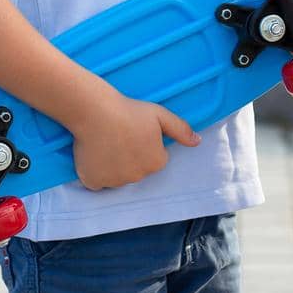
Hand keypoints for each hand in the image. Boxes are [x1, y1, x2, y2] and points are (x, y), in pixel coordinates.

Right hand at [72, 91, 199, 189]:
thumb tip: (198, 141)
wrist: (96, 111)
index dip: (146, 145)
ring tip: (106, 142)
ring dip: (114, 165)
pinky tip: (94, 153)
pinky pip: (97, 181)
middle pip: (137, 169)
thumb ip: (181, 130)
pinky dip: (96, 171)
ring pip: (117, 176)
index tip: (135, 132)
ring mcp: (115, 181)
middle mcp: (138, 177)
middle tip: (120, 136)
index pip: (155, 159)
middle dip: (131, 157)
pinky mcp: (94, 181)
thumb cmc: (130, 111)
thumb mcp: (160, 115)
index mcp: (156, 163)